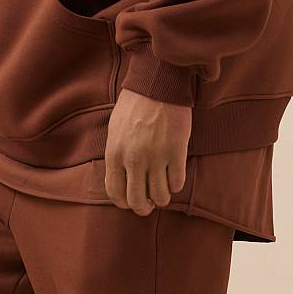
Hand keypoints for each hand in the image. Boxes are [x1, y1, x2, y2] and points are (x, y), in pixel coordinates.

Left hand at [103, 86, 190, 213]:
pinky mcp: (176, 152)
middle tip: (150, 204)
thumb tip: (122, 179)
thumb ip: (117, 156)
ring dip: (162, 197)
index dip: (125, 203)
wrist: (157, 85)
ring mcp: (155, 157)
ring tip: (164, 190)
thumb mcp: (115, 131)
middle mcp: (133, 160)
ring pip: (160, 196)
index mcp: (115, 154)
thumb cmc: (135, 106)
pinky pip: (177, 182)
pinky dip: (176, 184)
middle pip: (137, 201)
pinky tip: (174, 175)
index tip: (133, 202)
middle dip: (144, 208)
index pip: (115, 193)